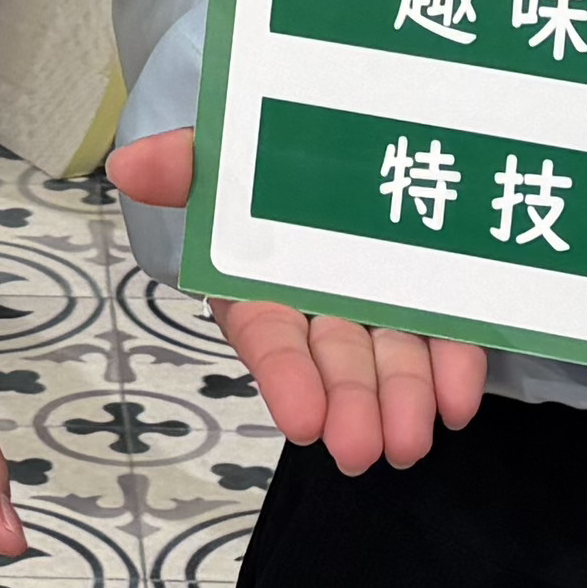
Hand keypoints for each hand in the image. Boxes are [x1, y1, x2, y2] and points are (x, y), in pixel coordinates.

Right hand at [101, 130, 488, 474]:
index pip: (271, 340)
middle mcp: (321, 310)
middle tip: (362, 448)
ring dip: (404, 402)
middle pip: (337, 363)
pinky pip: (445, 341)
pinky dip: (454, 371)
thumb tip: (126, 164)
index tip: (303, 421)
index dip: (286, 379)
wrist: (340, 139)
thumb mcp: (221, 158)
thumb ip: (183, 164)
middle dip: (350, 406)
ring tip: (411, 440)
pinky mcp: (433, 304)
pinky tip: (460, 401)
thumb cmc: (268, 165)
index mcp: (262, 290)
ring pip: (392, 363)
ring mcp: (380, 311)